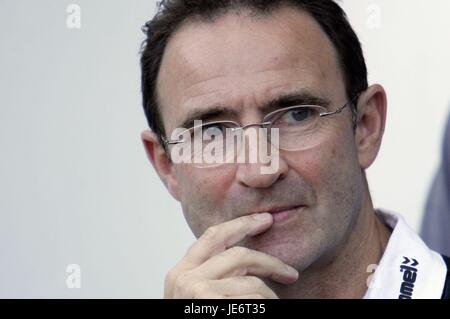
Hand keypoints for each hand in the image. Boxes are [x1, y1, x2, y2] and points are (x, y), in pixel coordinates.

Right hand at [164, 213, 298, 298]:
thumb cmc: (195, 318)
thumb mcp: (195, 296)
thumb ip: (211, 275)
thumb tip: (246, 257)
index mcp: (181, 272)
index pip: (213, 236)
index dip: (241, 224)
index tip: (263, 220)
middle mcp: (185, 277)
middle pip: (238, 254)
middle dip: (269, 261)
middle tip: (290, 272)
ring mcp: (196, 291)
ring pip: (252, 283)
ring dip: (269, 298)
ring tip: (271, 307)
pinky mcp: (210, 303)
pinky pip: (254, 300)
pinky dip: (264, 305)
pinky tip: (262, 308)